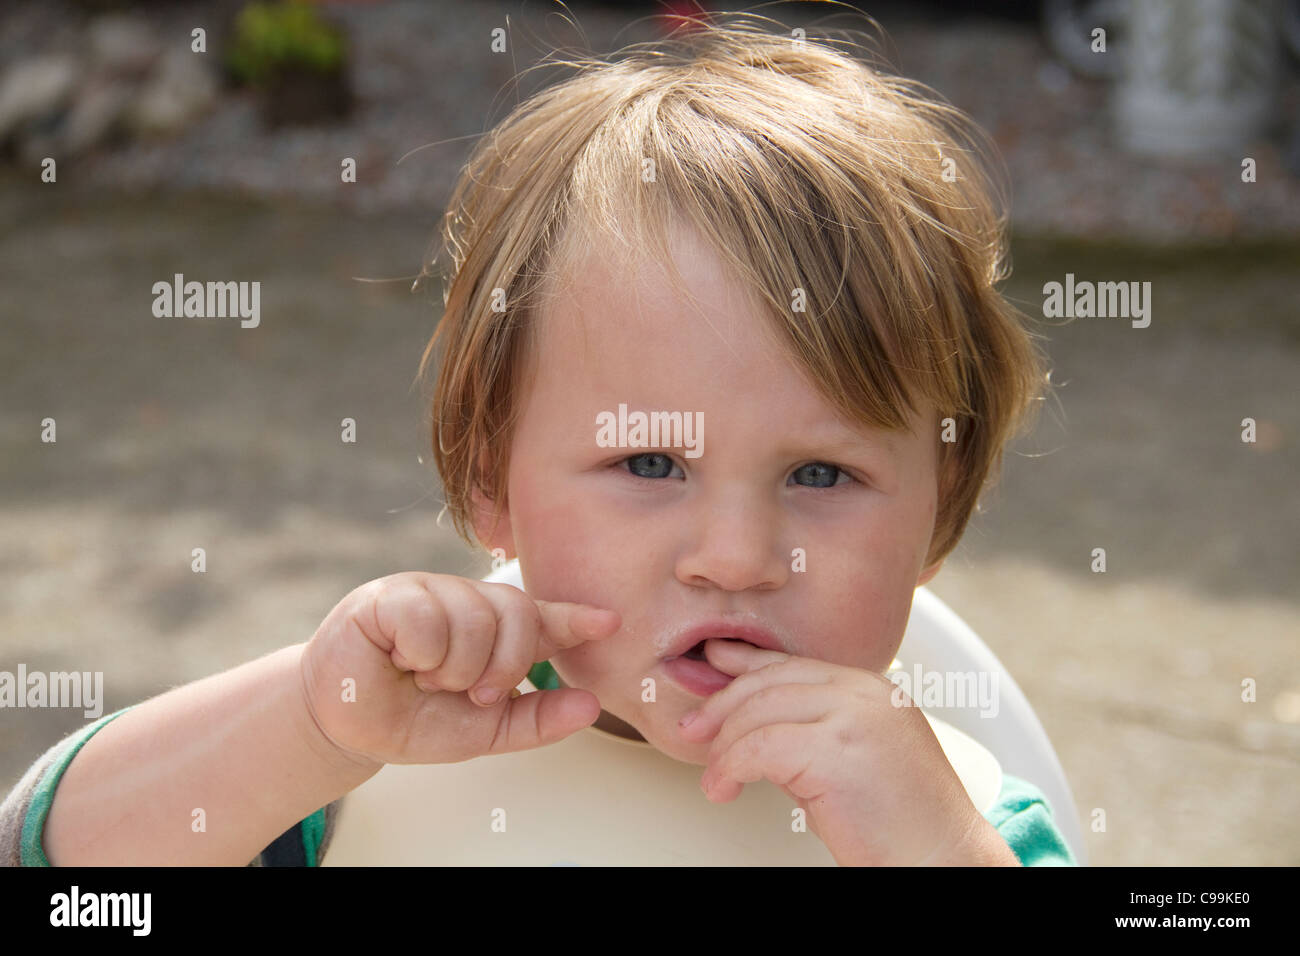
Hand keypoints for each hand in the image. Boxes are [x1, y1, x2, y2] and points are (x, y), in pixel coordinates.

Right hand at [299, 573, 618, 767]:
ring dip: (453, 668)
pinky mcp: (389, 595)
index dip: (575, 618)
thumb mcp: (485, 730)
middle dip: (504, 666)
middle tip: (473, 692)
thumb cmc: (413, 720)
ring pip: (473, 617)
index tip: (609, 623)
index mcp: (494, 630)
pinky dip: (419, 654)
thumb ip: (537, 720)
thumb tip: (590, 706)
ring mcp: (428, 592)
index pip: (543, 616)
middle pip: (516, 612)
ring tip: (426, 678)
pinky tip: (399, 660)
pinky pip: (427, 617)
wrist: (347, 728)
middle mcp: (467, 602)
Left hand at [677, 639, 1017, 865]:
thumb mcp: (854, 759)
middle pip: (772, 681)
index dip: (748, 664)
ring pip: (760, 713)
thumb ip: (812, 732)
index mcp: (874, 689)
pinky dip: (731, 767)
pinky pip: (760, 748)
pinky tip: (726, 788)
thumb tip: (752, 729)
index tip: (715, 662)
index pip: (796, 664)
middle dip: (723, 705)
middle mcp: (867, 693)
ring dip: (725, 747)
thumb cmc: (903, 826)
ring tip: (715, 779)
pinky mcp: (836, 751)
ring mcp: (854, 717)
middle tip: (695, 731)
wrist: (943, 862)